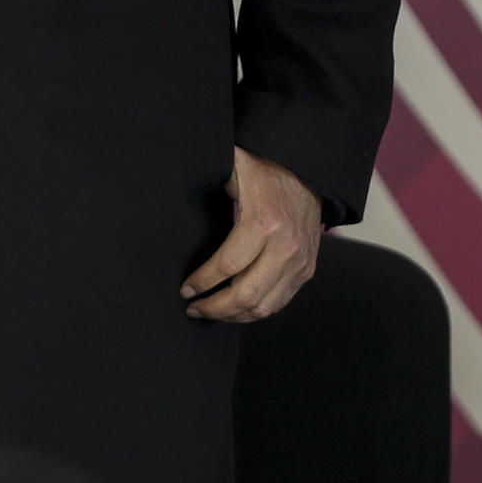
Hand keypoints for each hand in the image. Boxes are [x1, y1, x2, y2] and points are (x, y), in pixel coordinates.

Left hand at [180, 146, 320, 323]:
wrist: (307, 172)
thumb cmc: (265, 168)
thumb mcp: (234, 166)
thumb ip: (206, 175)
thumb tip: (174, 180)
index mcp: (263, 223)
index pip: (227, 266)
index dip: (203, 282)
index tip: (185, 289)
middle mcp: (284, 248)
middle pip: (246, 295)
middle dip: (215, 307)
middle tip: (193, 308)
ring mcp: (298, 263)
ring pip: (264, 306)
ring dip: (234, 316)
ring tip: (211, 312)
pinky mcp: (306, 270)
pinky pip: (280, 302)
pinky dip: (256, 311)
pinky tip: (237, 309)